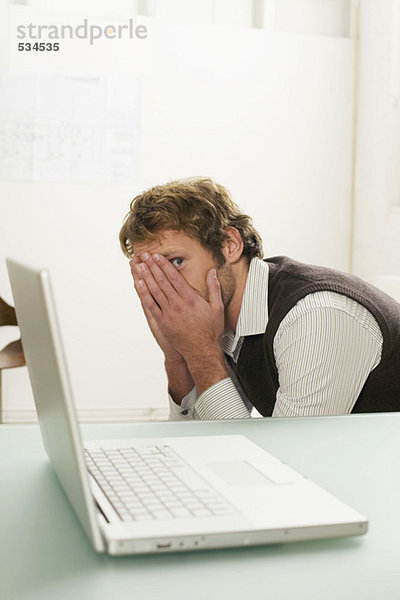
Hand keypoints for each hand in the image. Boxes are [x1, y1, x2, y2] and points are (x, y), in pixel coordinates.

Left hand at [134, 252, 227, 394]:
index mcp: (191, 298)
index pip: (174, 277)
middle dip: (152, 266)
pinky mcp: (162, 322)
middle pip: (161, 281)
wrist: (201, 351)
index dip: (164, 265)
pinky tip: (139, 284)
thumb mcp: (217, 307)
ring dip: (145, 276)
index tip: (157, 256)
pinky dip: (144, 293)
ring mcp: (168, 313)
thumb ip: (214, 288)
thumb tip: (212, 272)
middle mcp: (178, 304)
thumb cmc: (210, 330)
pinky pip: (151, 305)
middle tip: (144, 255)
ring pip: (154, 290)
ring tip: (139, 265)